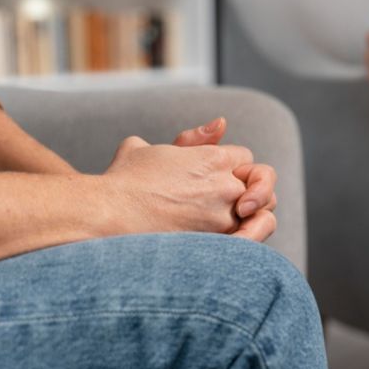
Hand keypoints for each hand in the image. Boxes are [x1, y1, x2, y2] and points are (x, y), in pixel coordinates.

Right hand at [104, 135, 273, 240]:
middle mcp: (224, 185)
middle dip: (253, 189)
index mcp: (212, 158)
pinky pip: (253, 240)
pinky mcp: (217, 243)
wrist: (106, 216)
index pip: (244, 157)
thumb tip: (221, 124)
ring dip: (254, 214)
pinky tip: (240, 238)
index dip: (234, 166)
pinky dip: (253, 237)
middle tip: (241, 200)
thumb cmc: (121, 182)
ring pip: (263, 212)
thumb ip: (188, 139)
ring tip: (238, 219)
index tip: (221, 177)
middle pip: (260, 183)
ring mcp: (223, 216)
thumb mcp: (146, 147)